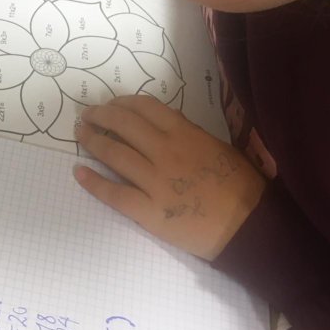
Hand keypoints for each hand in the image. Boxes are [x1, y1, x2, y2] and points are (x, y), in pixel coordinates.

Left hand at [74, 96, 265, 260]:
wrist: (250, 227)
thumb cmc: (241, 185)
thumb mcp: (218, 147)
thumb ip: (188, 134)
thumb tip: (160, 126)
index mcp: (184, 133)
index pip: (144, 107)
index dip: (121, 103)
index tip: (110, 105)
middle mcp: (165, 152)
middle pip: (123, 125)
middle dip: (100, 116)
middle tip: (87, 115)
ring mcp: (155, 182)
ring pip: (114, 154)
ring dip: (92, 141)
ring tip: (81, 135)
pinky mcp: (149, 211)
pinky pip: (115, 193)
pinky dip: (93, 182)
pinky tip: (78, 172)